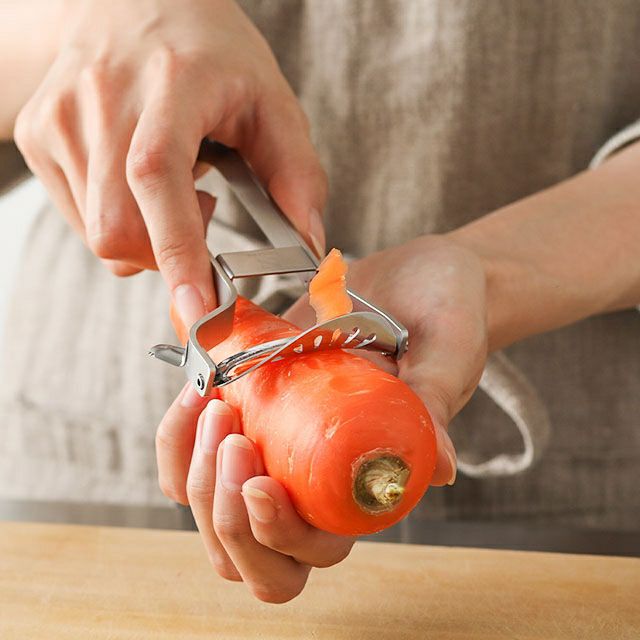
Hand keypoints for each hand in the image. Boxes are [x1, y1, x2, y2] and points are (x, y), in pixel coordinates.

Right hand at [13, 0, 326, 325]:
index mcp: (171, 83)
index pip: (157, 176)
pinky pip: (79, 219)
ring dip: (145, 237)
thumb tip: (309, 246)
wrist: (131, 4)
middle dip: (166, 256)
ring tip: (170, 186)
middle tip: (202, 213)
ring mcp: (60, 116)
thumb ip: (297, 175)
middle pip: (117, 228)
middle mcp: (103, 97)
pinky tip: (136, 182)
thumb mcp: (270, 102)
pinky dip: (119, 221)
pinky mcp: (37, 134)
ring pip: (98, 234)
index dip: (176, 250)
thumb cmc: (209, 55)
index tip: (198, 308)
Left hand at [155, 234, 487, 601]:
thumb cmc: (444, 315)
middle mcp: (312, 479)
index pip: (313, 551)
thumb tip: (439, 470)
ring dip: (192, 473)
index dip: (277, 536)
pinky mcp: (247, 410)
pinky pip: (190, 453)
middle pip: (246, 553)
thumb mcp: (447, 353)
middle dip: (222, 512)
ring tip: (210, 407)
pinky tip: (196, 390)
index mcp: (362, 486)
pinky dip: (177, 434)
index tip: (258, 482)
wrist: (416, 277)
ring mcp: (273, 447)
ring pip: (209, 509)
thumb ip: (437, 402)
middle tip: (230, 438)